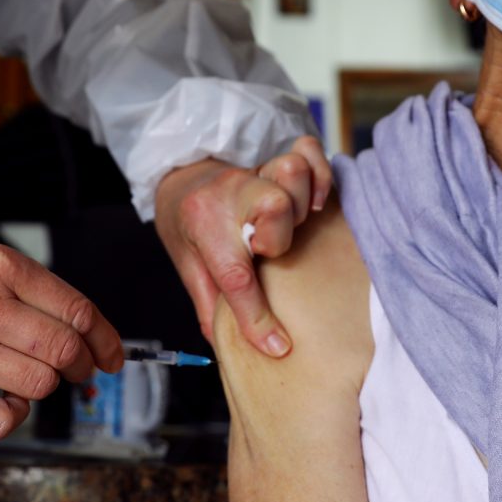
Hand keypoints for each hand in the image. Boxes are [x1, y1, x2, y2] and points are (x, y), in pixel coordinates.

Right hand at [0, 243, 123, 438]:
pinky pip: (3, 419)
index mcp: (1, 268)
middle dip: (82, 366)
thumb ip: (36, 294)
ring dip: (46, 387)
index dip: (106, 340)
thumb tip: (89, 336)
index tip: (112, 357)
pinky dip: (15, 414)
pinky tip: (3, 397)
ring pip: (40, 384)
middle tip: (78, 370)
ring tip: (29, 377)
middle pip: (63, 350)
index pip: (77, 310)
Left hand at [154, 135, 333, 357]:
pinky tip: (314, 200)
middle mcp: (231, 192)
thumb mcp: (188, 264)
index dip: (256, 316)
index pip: (234, 275)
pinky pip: (310, 151)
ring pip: (292, 172)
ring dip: (301, 202)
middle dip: (279, 238)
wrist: (181, 176)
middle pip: (275, 207)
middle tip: (267, 250)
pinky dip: (320, 175)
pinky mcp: (277, 156)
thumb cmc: (187, 224)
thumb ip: (209, 304)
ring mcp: (256, 171)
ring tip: (293, 222)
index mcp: (202, 222)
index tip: (277, 346)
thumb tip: (224, 349)